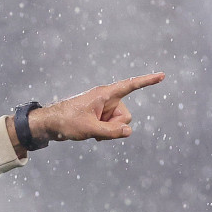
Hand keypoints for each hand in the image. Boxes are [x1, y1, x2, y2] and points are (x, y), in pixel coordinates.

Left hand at [28, 72, 165, 148]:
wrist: (49, 125)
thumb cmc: (66, 122)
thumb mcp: (89, 129)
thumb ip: (110, 132)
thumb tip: (128, 132)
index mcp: (104, 94)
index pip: (130, 86)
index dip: (147, 81)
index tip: (162, 75)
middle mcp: (107, 99)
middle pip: (125, 116)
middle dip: (115, 127)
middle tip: (97, 131)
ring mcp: (104, 108)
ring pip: (119, 124)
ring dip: (109, 131)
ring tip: (92, 132)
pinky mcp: (100, 116)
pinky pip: (112, 127)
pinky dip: (105, 133)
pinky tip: (93, 135)